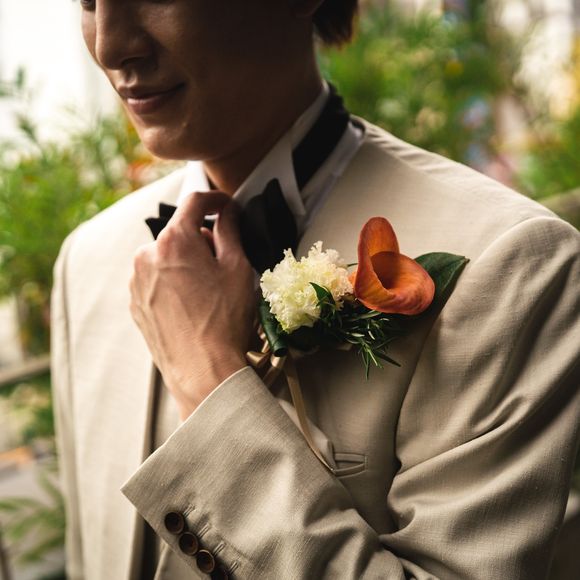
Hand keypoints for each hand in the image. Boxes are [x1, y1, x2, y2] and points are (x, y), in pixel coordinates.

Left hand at [130, 191, 254, 419]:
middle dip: (202, 240)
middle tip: (224, 264)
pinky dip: (174, 282)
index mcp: (173, 240)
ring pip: (167, 257)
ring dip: (186, 262)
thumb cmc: (223, 319)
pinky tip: (192, 306)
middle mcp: (146, 255)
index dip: (215, 199)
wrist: (201, 369)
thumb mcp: (237, 268)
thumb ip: (229, 231)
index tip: (226, 205)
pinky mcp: (135, 303)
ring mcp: (137, 281)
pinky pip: (156, 279)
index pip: (194, 202)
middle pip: (179, 232)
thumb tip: (227, 212)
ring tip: (207, 292)